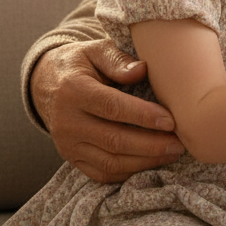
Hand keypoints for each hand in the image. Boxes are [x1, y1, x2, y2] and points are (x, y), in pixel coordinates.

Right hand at [31, 39, 183, 182]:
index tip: (171, 121)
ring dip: (144, 161)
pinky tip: (151, 163)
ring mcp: (67, 144)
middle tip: (179, 143)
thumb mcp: (96, 51)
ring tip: (172, 153)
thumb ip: (118, 60)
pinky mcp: (71, 159)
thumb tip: (142, 70)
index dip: (143, 116)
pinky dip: (129, 173)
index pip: (112, 107)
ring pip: (109, 162)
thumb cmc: (80, 64)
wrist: (45, 84)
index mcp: (74, 90)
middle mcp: (67, 122)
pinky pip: (102, 174)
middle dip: (151, 145)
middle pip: (113, 140)